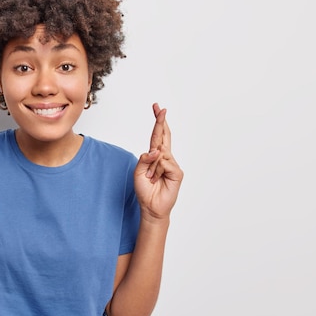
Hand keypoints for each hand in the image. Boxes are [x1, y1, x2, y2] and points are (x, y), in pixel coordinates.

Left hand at [134, 103, 183, 222]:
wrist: (151, 207)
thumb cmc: (145, 190)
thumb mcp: (138, 172)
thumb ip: (144, 159)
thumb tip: (156, 150)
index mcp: (155, 156)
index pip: (157, 136)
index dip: (158, 122)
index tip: (157, 108)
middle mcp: (165, 157)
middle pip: (164, 136)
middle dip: (161, 122)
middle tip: (160, 108)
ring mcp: (172, 164)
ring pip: (160, 153)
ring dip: (152, 166)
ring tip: (152, 178)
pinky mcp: (177, 172)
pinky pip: (165, 163)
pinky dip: (158, 170)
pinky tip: (157, 178)